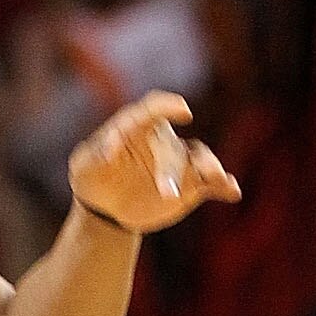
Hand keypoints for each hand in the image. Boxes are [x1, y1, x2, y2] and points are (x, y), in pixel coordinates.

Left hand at [68, 93, 240, 235]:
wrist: (107, 209)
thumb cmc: (94, 178)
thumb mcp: (84, 166)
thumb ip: (93, 156)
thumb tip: (108, 151)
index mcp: (137, 127)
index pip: (153, 109)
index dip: (168, 107)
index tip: (183, 111)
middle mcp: (163, 142)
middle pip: (173, 146)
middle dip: (171, 169)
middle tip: (165, 194)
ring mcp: (179, 164)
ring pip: (200, 159)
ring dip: (210, 168)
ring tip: (216, 177)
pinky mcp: (190, 186)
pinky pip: (212, 183)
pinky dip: (224, 185)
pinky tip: (232, 191)